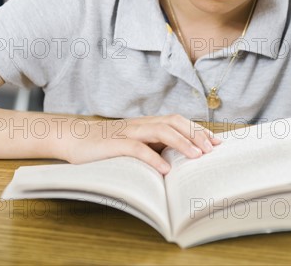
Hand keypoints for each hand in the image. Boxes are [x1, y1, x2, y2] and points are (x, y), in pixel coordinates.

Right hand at [61, 114, 220, 173]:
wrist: (75, 138)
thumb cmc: (107, 145)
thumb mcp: (134, 143)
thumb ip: (153, 146)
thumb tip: (177, 161)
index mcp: (148, 123)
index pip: (179, 121)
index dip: (198, 130)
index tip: (216, 142)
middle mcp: (141, 123)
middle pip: (175, 122)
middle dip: (196, 134)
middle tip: (212, 149)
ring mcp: (128, 132)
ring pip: (161, 131)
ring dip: (181, 142)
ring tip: (197, 156)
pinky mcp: (115, 144)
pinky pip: (137, 148)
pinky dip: (152, 158)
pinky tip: (165, 169)